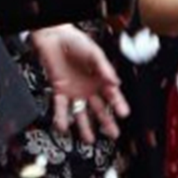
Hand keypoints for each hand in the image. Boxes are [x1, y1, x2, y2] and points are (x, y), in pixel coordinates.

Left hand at [30, 24, 127, 143]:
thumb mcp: (94, 53)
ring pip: (81, 113)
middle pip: (99, 109)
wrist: (53, 37)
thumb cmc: (75, 41)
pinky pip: (61, 108)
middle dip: (107, 122)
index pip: (112, 95)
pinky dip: (62, 118)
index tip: (124, 114)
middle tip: (113, 134)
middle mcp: (89, 87)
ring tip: (89, 139)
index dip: (119, 105)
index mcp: (100, 78)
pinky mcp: (59, 91)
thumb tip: (115, 83)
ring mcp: (74, 91)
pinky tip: (64, 127)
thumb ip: (105, 68)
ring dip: (85, 127)